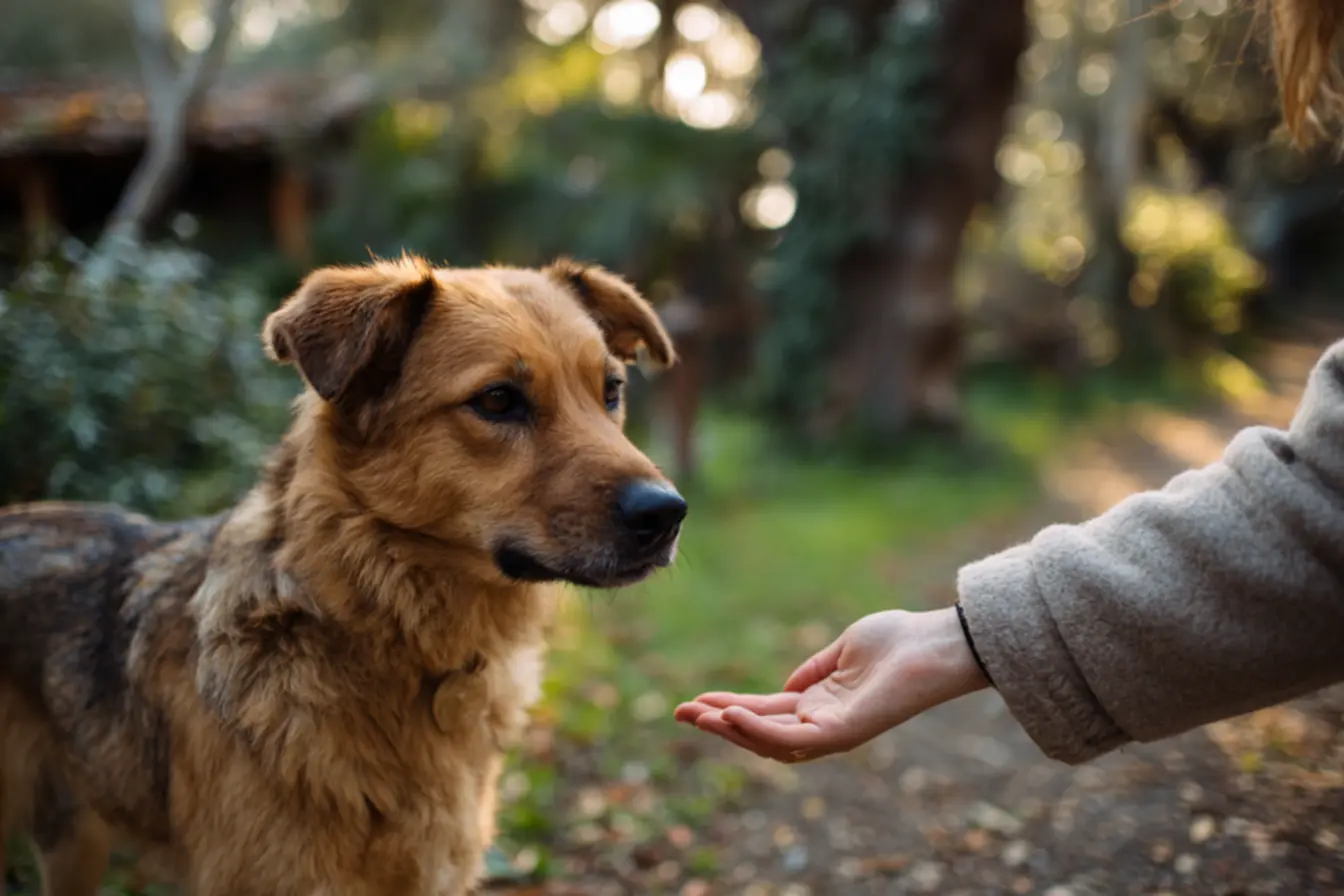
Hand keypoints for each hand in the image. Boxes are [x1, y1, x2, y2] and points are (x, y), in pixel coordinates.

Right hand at [674, 608, 989, 762]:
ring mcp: (833, 731)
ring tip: (697, 716)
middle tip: (679, 713)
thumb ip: (814, 670)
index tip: (694, 702)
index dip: (729, 707)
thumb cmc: (899, 641)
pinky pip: (792, 740)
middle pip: (760, 731)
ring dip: (730, 732)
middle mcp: (822, 723)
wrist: (937, 644)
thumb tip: (786, 688)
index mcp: (820, 704)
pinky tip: (730, 717)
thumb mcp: (844, 650)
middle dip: (718, 724)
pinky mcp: (843, 733)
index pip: (765, 711)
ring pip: (770, 742)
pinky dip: (758, 732)